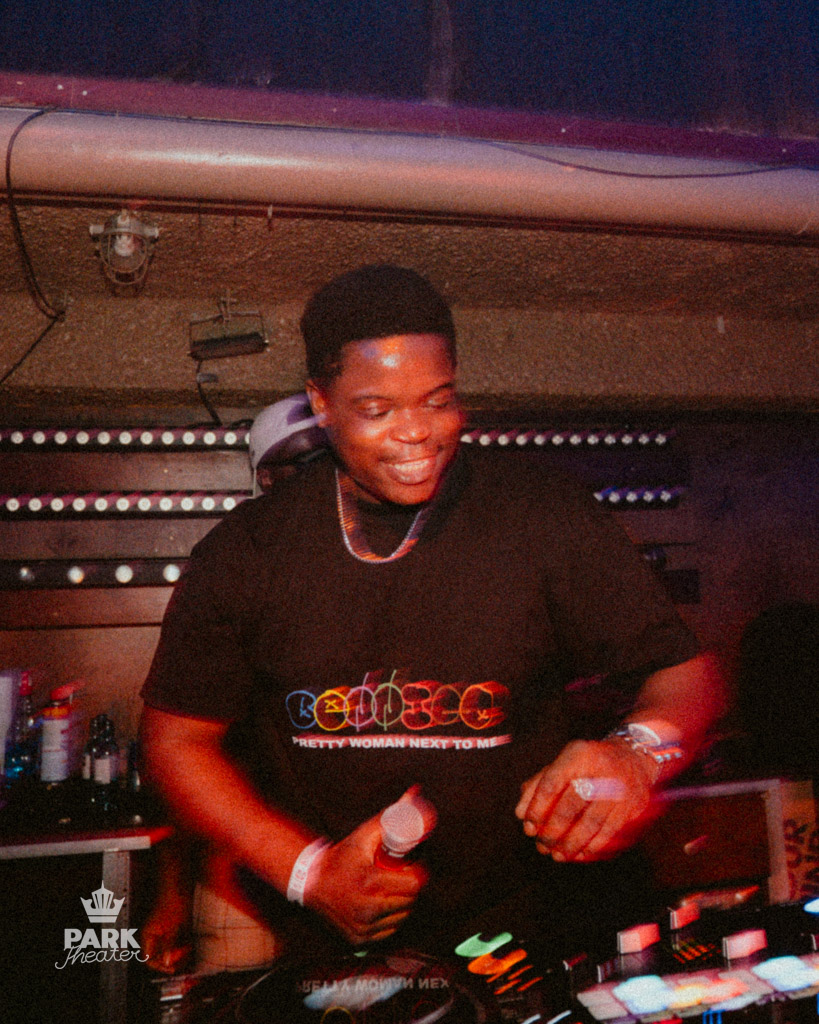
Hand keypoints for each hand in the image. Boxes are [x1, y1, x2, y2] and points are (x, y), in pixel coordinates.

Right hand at [140, 891, 191, 974]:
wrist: (180, 884)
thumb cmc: (174, 901)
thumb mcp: (173, 925)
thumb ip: (169, 945)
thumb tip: (166, 964)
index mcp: (148, 935)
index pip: (149, 960)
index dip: (161, 966)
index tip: (173, 967)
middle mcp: (154, 936)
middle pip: (160, 958)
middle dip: (173, 960)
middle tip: (185, 955)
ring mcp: (163, 933)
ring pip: (169, 952)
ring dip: (179, 954)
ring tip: (189, 948)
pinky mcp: (172, 930)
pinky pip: (175, 945)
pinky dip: (182, 947)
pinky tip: (189, 944)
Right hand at [305, 802, 428, 944]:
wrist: (311, 882)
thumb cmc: (341, 856)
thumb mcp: (364, 834)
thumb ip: (392, 815)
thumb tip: (414, 793)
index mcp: (370, 883)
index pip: (414, 885)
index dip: (417, 873)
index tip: (411, 867)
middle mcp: (367, 909)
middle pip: (410, 901)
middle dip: (410, 887)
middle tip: (401, 875)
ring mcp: (363, 927)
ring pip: (402, 917)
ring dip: (402, 904)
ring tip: (391, 888)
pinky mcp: (360, 939)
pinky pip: (389, 931)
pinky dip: (390, 919)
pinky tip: (382, 904)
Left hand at [515, 738, 659, 862]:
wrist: (635, 760)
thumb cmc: (588, 765)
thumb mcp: (563, 762)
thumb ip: (538, 784)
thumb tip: (520, 814)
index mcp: (579, 754)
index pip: (552, 784)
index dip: (537, 808)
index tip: (528, 827)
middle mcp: (602, 770)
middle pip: (571, 806)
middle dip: (553, 830)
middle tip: (542, 845)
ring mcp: (621, 790)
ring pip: (591, 824)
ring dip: (571, 844)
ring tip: (557, 855)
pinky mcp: (634, 808)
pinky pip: (610, 834)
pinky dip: (592, 848)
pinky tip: (579, 855)